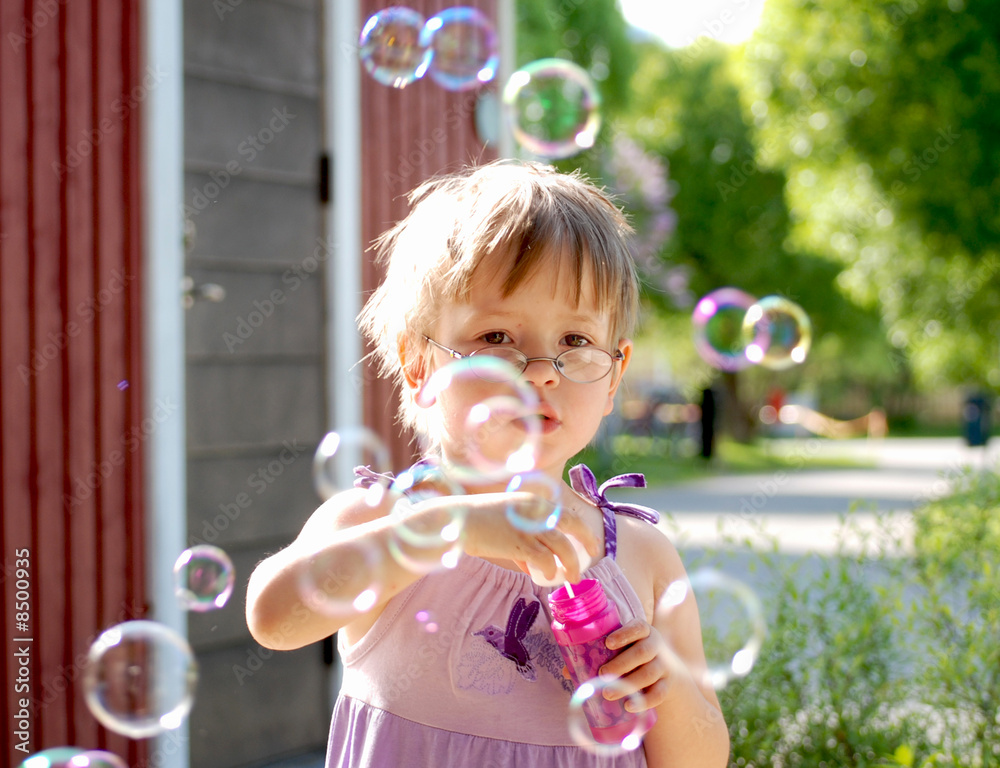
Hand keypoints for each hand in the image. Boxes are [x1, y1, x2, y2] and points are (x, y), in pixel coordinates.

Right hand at [424, 491, 599, 582]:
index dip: (580, 528)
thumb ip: (522, 545)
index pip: (565, 513)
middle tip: (593, 557)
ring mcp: (529, 527)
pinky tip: (546, 577)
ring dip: (571, 564)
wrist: (458, 520)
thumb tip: (533, 567)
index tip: (588, 541)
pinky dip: (549, 571)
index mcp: (533, 501)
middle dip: (586, 541)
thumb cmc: (476, 522)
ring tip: (572, 577)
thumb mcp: (505, 525)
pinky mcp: (521, 544)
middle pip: (572, 525)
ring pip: (563, 547)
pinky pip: (544, 561)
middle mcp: (536, 511)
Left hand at [597, 618, 673, 710]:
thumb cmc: (633, 655)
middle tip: (602, 673)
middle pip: (642, 652)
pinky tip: (629, 706)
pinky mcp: (667, 684)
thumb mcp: (622, 648)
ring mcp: (664, 665)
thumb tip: (567, 670)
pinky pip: (659, 693)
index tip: (608, 643)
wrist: (666, 669)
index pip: (638, 627)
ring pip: (650, 673)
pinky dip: (644, 701)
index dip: (624, 634)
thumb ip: (598, 654)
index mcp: (643, 632)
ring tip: (608, 693)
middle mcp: (656, 646)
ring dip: (629, 684)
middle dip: (621, 663)